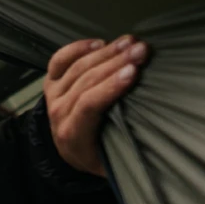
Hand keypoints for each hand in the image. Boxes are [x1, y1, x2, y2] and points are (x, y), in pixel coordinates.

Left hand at [43, 35, 148, 177]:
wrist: (72, 152)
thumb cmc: (99, 155)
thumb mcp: (113, 161)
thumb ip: (127, 146)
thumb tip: (154, 132)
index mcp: (73, 135)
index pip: (88, 106)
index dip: (110, 87)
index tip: (133, 72)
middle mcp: (58, 114)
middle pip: (86, 81)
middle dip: (116, 63)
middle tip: (141, 51)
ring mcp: (52, 97)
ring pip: (77, 68)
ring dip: (106, 52)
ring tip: (131, 43)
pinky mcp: (50, 83)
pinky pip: (59, 60)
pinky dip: (79, 48)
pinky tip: (101, 42)